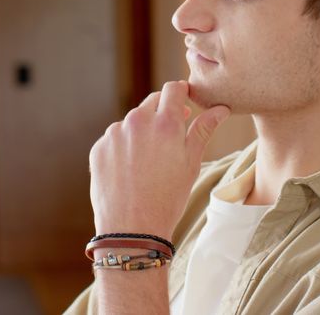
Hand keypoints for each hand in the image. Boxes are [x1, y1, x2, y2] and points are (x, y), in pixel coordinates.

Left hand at [89, 81, 230, 240]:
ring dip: (142, 131)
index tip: (185, 106)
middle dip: (162, 113)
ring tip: (149, 161)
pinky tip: (130, 170)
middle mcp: (137, 122)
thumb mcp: (192, 163)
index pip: (173, 89)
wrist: (132, 230)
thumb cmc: (168, 199)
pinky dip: (123, 147)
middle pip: (152, 102)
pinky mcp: (98, 148)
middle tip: (170, 138)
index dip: (182, 94)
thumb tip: (221, 108)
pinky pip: (114, 139)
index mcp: (165, 124)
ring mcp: (114, 135)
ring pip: (132, 121)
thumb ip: (204, 130)